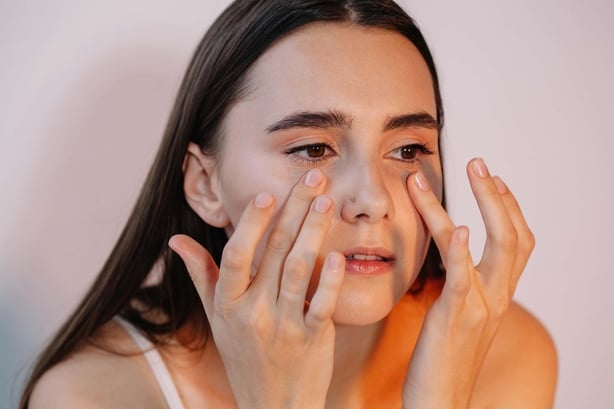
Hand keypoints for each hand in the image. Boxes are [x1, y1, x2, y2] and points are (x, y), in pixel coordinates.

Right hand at [169, 169, 344, 408]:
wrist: (273, 406)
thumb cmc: (244, 355)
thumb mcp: (217, 318)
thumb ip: (201, 276)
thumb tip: (175, 242)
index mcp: (228, 303)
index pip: (236, 255)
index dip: (250, 223)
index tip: (266, 192)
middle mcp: (253, 311)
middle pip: (273, 250)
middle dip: (294, 209)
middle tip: (314, 177)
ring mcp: (283, 326)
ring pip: (297, 269)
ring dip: (313, 232)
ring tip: (327, 201)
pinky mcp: (311, 339)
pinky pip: (320, 305)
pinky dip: (328, 280)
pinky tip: (337, 254)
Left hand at [402, 158, 534, 408]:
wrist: (439, 403)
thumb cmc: (441, 360)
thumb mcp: (459, 317)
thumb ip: (463, 287)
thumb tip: (453, 257)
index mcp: (497, 295)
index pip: (516, 243)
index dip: (508, 208)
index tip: (492, 179)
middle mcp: (497, 297)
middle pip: (513, 236)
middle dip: (497, 195)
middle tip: (479, 163)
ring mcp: (480, 306)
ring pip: (491, 245)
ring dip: (479, 203)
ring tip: (464, 172)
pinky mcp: (455, 317)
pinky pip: (464, 279)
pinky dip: (463, 251)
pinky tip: (460, 227)